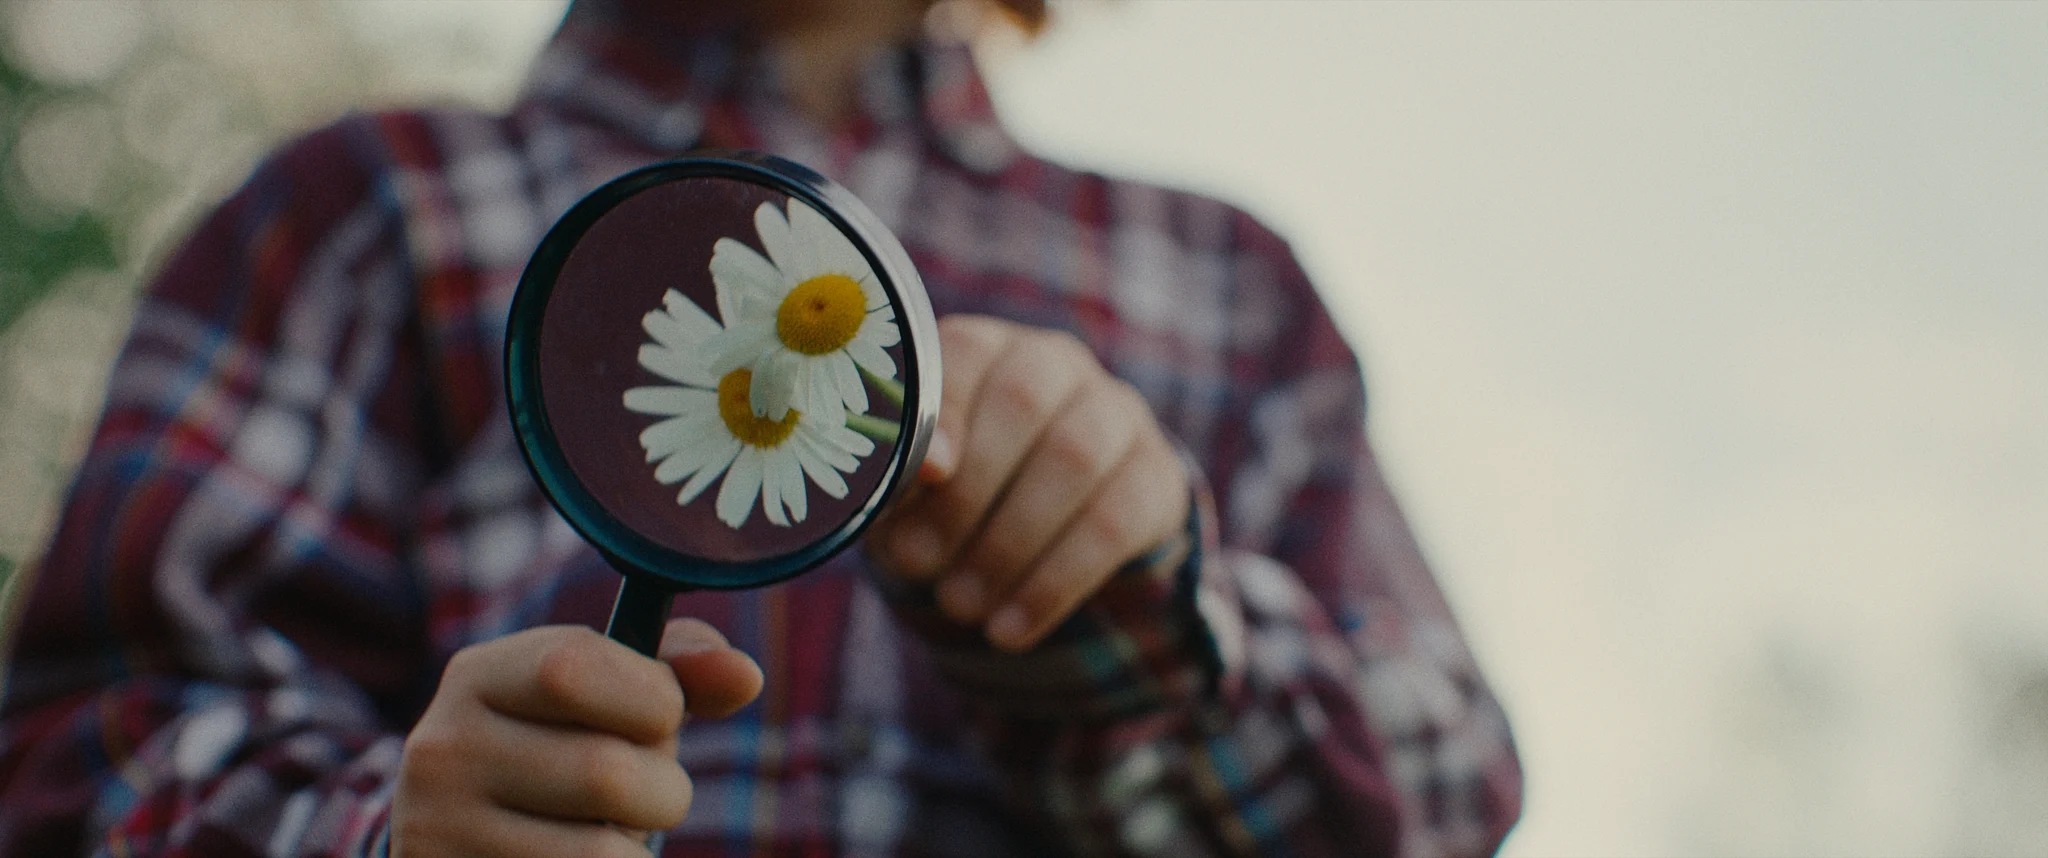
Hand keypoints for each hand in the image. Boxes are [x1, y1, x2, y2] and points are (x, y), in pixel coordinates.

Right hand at [392, 619, 762, 856]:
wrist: (474, 837)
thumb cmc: (567, 752)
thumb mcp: (608, 698)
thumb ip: (678, 673)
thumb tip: (745, 676)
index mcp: (478, 677)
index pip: (572, 667)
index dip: (650, 697)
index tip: (661, 716)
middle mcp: (443, 750)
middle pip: (605, 772)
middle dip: (662, 788)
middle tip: (646, 793)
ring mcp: (440, 831)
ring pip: (603, 853)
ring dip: (637, 848)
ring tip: (610, 834)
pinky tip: (581, 857)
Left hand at [867, 315, 1188, 651]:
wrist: (1048, 529)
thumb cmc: (954, 495)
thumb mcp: (911, 488)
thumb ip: (894, 484)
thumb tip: (886, 505)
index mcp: (985, 349)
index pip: (969, 354)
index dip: (947, 412)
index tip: (925, 474)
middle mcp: (1055, 364)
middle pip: (1022, 404)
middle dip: (965, 495)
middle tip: (918, 565)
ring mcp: (1116, 413)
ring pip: (1074, 460)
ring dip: (1007, 544)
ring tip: (958, 605)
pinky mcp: (1155, 474)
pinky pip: (1115, 522)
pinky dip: (1054, 583)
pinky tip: (1009, 630)